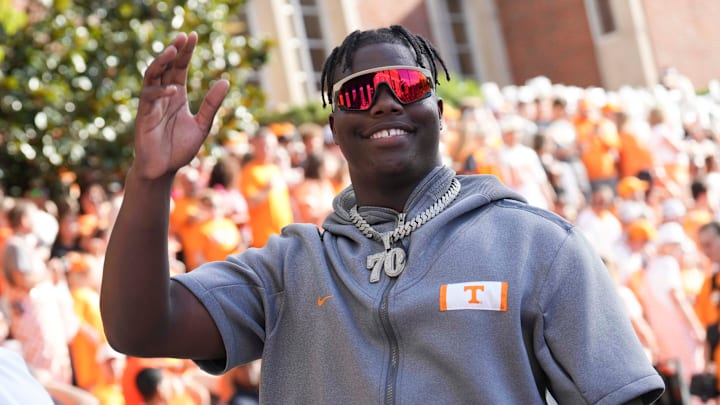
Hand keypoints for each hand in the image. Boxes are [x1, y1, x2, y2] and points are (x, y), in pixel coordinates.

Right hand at [133, 32, 229, 179]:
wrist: (163, 170)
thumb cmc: (180, 149)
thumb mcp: (202, 125)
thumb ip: (211, 105)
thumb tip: (225, 81)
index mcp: (177, 95)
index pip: (180, 68)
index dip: (185, 52)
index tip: (192, 35)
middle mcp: (163, 96)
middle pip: (166, 67)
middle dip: (174, 51)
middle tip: (184, 37)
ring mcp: (152, 104)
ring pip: (152, 76)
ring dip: (161, 62)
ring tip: (173, 50)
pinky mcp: (144, 115)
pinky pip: (149, 97)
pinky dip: (160, 92)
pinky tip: (173, 90)